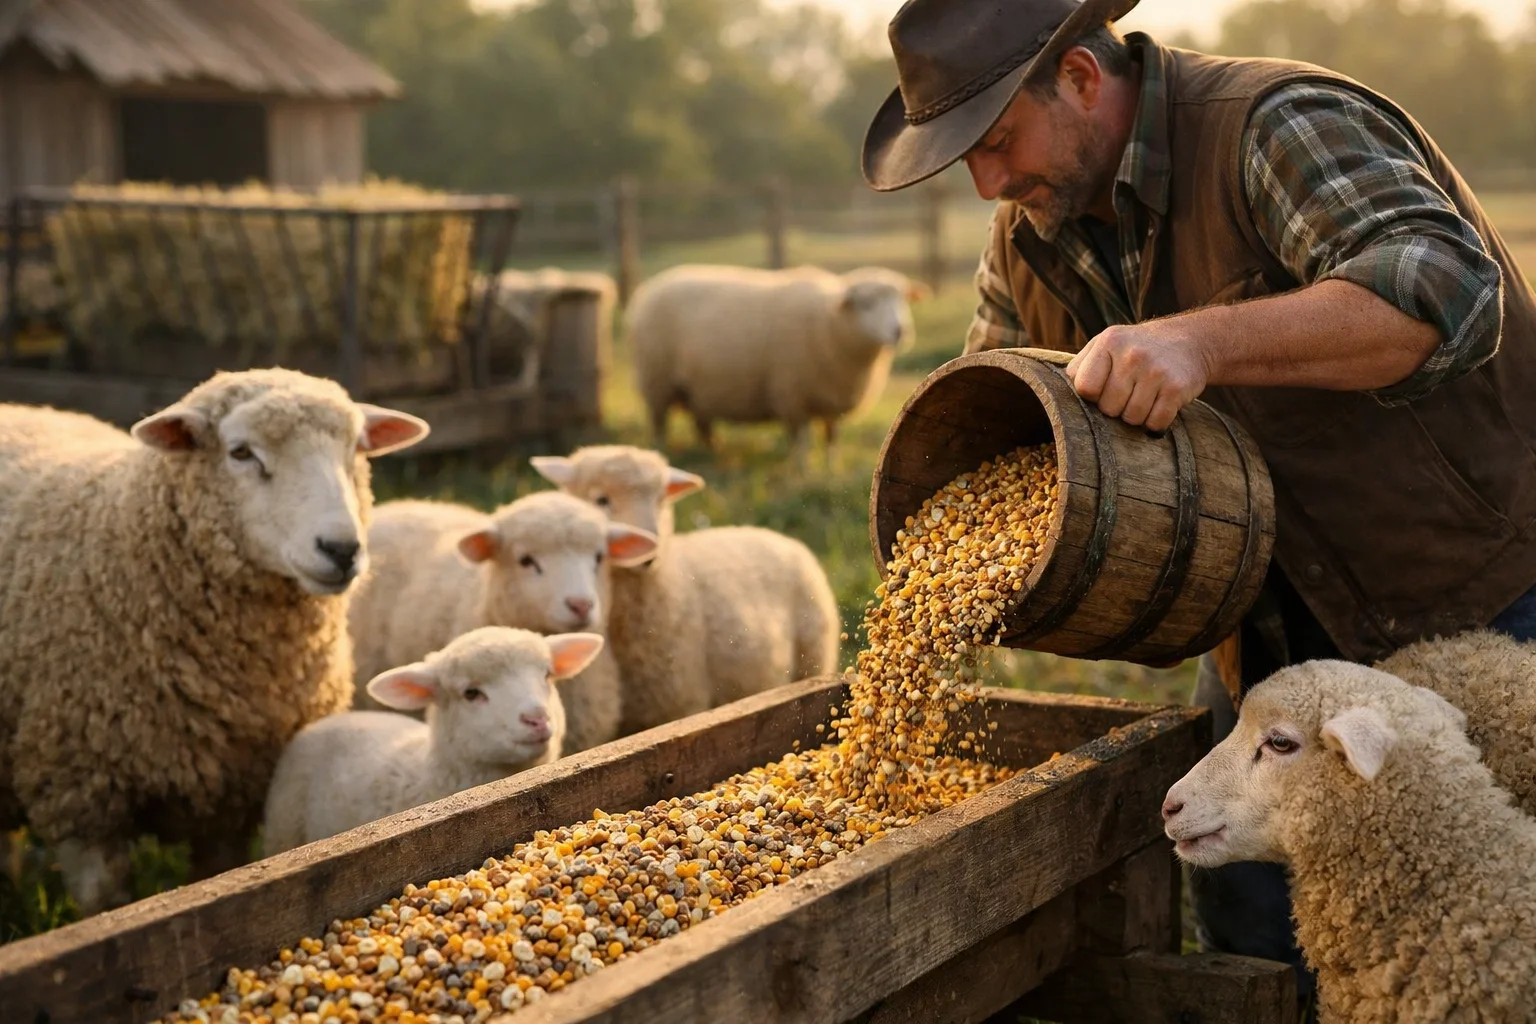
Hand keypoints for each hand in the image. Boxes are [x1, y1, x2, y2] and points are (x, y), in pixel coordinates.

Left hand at [1064, 320, 1213, 431]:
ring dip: (1136, 416)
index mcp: (1109, 342)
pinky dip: (1156, 422)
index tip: (1104, 389)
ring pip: (1131, 419)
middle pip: (1108, 408)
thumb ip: (1081, 366)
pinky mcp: (1177, 388)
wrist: (1191, 341)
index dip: (1093, 396)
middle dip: (1116, 407)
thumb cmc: (1137, 348)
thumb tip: (1057, 394)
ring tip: (1145, 396)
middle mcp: (1132, 355)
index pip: (1085, 388)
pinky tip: (1160, 404)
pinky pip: (1155, 423)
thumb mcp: (1107, 344)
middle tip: (1129, 392)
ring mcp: (1156, 372)